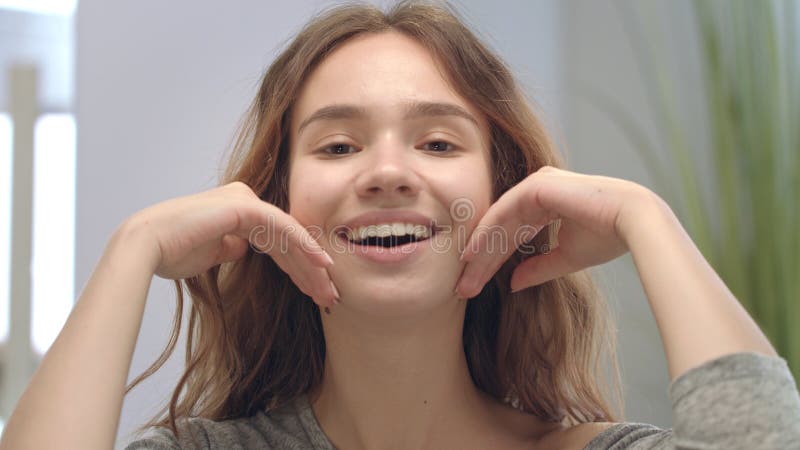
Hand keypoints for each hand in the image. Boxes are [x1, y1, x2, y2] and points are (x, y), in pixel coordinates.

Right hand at [122, 181, 337, 305]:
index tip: (314, 293)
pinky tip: (322, 263)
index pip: (278, 243)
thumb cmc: (171, 252)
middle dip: (310, 271)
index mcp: (238, 213)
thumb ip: (231, 247)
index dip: (298, 269)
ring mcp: (245, 200)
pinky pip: (282, 227)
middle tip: (329, 296)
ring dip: (311, 264)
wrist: (146, 246)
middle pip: (288, 240)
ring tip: (328, 290)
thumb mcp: (211, 253)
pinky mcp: (244, 206)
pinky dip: (304, 245)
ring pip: (290, 235)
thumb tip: (243, 248)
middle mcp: (245, 201)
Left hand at [455, 166, 659, 296]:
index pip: (511, 235)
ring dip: (480, 251)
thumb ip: (537, 268)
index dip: (492, 262)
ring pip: (498, 222)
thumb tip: (512, 284)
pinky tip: (472, 255)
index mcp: (547, 203)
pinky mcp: (536, 185)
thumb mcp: (565, 258)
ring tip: (464, 278)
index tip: (475, 287)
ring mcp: (536, 184)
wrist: (634, 221)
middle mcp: (538, 190)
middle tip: (463, 288)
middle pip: (500, 230)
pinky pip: (503, 212)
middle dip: (481, 261)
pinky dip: (487, 234)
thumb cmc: (608, 236)